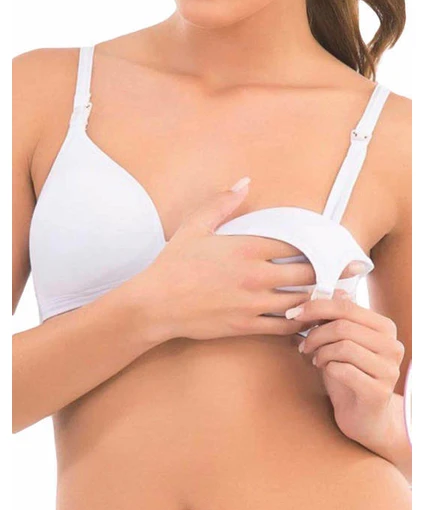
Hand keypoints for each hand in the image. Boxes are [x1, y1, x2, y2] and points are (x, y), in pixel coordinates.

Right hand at [121, 177, 360, 343]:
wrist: (155, 304)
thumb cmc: (173, 264)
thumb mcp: (195, 226)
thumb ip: (223, 203)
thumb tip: (245, 182)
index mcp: (246, 248)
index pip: (295, 245)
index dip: (318, 245)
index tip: (332, 245)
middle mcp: (255, 276)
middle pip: (306, 273)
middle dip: (331, 271)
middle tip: (351, 270)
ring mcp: (253, 303)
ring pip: (299, 301)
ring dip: (319, 298)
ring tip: (336, 295)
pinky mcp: (246, 326)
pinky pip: (283, 327)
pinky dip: (300, 323)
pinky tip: (310, 320)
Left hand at [291, 290, 405, 447]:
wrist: (363, 416)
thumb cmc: (350, 373)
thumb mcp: (341, 341)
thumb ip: (338, 317)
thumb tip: (333, 289)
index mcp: (385, 327)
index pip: (346, 307)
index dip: (316, 307)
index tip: (294, 313)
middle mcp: (392, 345)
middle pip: (343, 326)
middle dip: (315, 334)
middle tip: (304, 345)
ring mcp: (389, 369)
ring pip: (343, 346)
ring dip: (320, 352)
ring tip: (316, 359)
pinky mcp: (379, 391)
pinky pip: (343, 370)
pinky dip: (327, 368)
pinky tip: (326, 371)